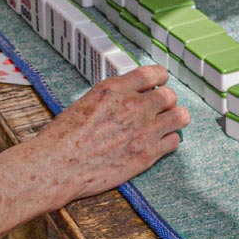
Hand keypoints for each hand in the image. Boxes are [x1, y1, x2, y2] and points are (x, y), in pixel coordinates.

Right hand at [31, 66, 189, 200]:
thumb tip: (126, 97)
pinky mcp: (147, 154)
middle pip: (170, 95)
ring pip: (180, 116)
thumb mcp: (86, 102)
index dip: (160, 78)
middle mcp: (134, 106)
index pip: (152, 73)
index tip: (160, 82)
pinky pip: (173, 142)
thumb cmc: (64, 137)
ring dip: (174, 119)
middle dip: (166, 101)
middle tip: (160, 109)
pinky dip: (168, 142)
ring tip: (166, 125)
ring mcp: (144, 130)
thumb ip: (111, 97)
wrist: (58, 165)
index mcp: (115, 89)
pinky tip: (157, 144)